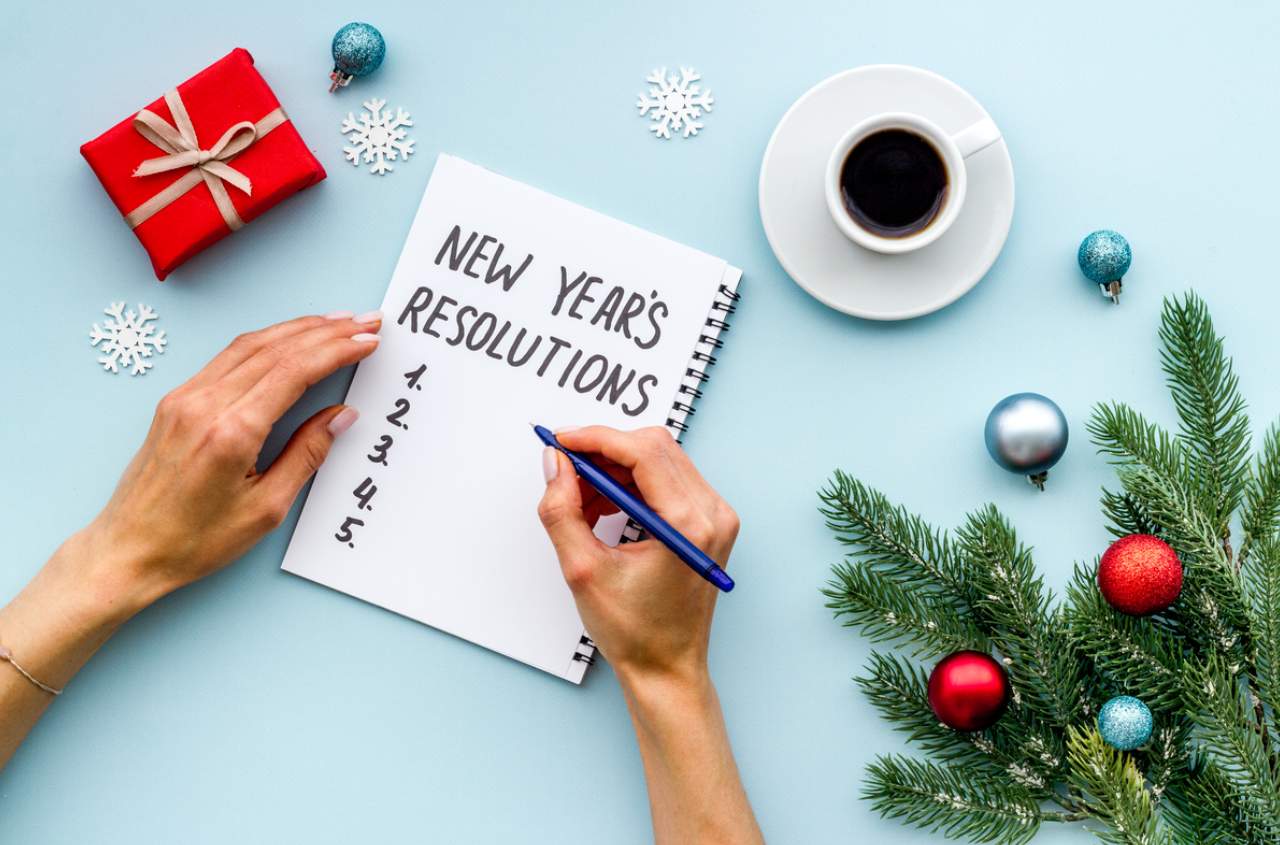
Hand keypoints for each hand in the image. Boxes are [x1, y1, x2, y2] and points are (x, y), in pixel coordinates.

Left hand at [78, 311, 382, 613]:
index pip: (294, 370)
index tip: (367, 340)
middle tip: (364, 321)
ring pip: (250, 345)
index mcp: (231, 432)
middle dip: (326, 331)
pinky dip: (266, 342)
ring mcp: (185, 398)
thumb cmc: (194, 540)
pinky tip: (288, 339)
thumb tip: (341, 416)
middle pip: (276, 349)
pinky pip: (228, 357)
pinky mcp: (176, 400)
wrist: (129, 550)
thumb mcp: (266, 509)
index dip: (336, 349)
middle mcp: (204, 405)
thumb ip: (306, 455)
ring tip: (335, 323)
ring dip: (297, 329)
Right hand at [536, 427, 760, 843]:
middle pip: (655, 448)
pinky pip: (667, 481)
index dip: (596, 439)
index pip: (643, 452)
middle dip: (604, 451)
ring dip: (615, 469)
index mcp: (689, 525)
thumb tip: (555, 464)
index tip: (561, 441)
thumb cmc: (634, 632)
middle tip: (564, 468)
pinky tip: (602, 509)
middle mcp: (712, 514)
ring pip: (660, 460)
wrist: (668, 668)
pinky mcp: (708, 522)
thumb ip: (562, 510)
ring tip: (580, 500)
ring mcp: (716, 517)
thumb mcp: (582, 570)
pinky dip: (631, 485)